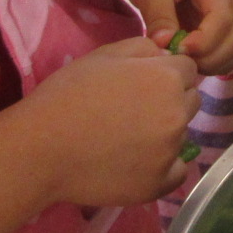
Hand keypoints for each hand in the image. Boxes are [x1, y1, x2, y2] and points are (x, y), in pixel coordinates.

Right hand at [17, 37, 199, 206]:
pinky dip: (164, 167)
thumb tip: (167, 54)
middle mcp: (177, 114)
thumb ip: (144, 48)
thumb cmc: (68, 94)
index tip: (143, 83)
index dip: (167, 73)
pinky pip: (178, 171)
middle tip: (136, 110)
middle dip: (172, 100)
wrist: (41, 148)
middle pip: (191, 100)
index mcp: (167, 78)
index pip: (189, 69)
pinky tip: (138, 162)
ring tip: (129, 137)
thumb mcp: (105, 55)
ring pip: (183, 134)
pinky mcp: (159, 184)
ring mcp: (170, 151)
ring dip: (166, 133)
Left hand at [90, 0, 232, 72]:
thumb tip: (167, 49)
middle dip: (209, 58)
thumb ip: (159, 16)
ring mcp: (229, 7)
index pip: (223, 20)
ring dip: (214, 63)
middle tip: (177, 61)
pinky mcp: (220, 19)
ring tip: (182, 62)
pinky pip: (228, 47)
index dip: (203, 43)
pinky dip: (214, 60)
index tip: (175, 50)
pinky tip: (188, 58)